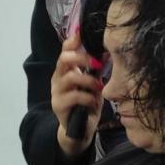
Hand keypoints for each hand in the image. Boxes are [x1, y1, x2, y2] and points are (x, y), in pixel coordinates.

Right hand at [51, 31, 104, 158]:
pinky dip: (88, 97)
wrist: (78, 130)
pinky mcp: (58, 105)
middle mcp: (58, 78)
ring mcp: (56, 92)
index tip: (83, 34)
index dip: (73, 41)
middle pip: (64, 59)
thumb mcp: (92, 84)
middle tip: (98, 64)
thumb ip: (94, 70)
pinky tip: (94, 102)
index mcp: (65, 70)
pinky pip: (74, 96)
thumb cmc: (87, 104)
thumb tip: (108, 52)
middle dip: (82, 58)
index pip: (65, 50)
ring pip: (70, 77)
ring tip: (99, 87)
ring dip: (88, 80)